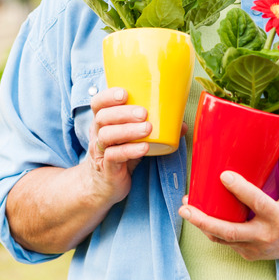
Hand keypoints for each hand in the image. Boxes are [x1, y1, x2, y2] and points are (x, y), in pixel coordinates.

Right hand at [87, 87, 151, 203]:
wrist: (104, 186)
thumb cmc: (121, 154)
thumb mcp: (133, 138)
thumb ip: (153, 129)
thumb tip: (181, 123)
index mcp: (102, 121)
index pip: (98, 104)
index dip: (108, 96)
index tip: (124, 93)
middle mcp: (97, 134)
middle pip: (103, 117)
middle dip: (123, 112)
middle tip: (143, 112)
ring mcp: (100, 151)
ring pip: (107, 136)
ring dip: (128, 130)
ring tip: (148, 128)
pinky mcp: (106, 168)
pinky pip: (114, 157)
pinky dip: (130, 150)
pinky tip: (144, 148)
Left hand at [178, 147, 278, 262]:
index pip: (257, 203)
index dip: (240, 190)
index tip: (223, 175)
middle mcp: (266, 236)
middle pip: (230, 231)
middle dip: (205, 220)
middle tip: (185, 207)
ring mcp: (257, 248)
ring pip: (224, 239)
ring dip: (203, 225)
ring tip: (186, 208)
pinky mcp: (250, 253)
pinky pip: (227, 242)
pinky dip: (212, 230)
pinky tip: (200, 216)